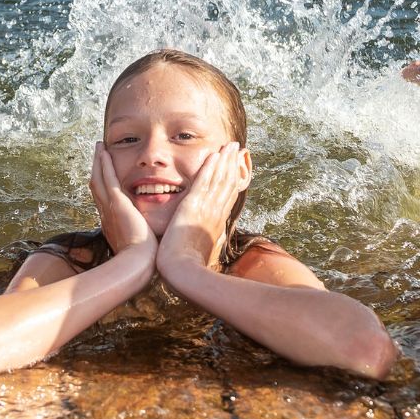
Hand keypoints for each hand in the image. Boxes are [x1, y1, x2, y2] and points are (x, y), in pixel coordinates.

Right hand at [89, 143, 155, 253]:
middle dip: (97, 170)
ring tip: (99, 148)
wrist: (137, 266)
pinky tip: (104, 152)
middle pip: (96, 187)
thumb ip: (143, 239)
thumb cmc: (143, 262)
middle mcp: (105, 215)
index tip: (104, 176)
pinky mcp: (116, 203)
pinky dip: (104, 164)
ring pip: (98, 179)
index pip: (104, 201)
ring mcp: (108, 208)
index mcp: (111, 225)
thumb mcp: (140, 248)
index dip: (103, 186)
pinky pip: (107, 179)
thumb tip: (153, 238)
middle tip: (98, 155)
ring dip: (98, 162)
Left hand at [157, 143, 247, 273]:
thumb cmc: (188, 269)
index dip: (234, 180)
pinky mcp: (193, 206)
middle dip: (233, 165)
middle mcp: (216, 214)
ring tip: (230, 145)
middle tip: (237, 149)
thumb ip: (206, 244)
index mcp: (217, 224)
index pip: (228, 197)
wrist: (182, 272)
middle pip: (229, 184)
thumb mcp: (201, 253)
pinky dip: (210, 167)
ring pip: (219, 179)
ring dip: (225, 161)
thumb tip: (210, 244)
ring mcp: (207, 209)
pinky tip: (214, 154)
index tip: (237, 167)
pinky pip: (204, 182)